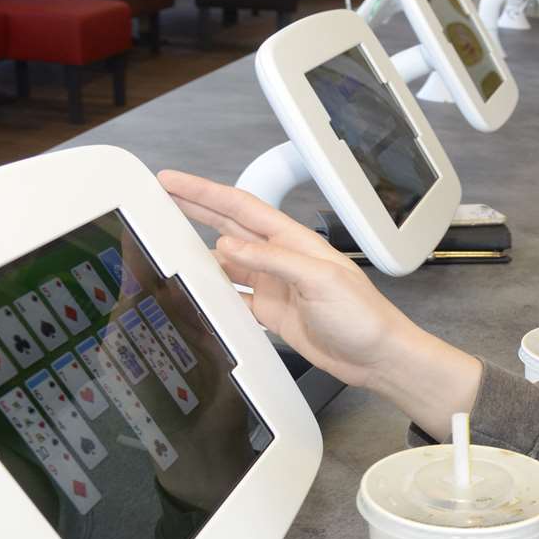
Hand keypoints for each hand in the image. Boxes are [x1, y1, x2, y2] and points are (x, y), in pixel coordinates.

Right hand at [158, 170, 482, 432]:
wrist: (377, 357)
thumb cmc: (364, 317)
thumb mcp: (320, 280)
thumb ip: (274, 261)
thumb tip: (230, 245)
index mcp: (294, 242)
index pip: (241, 208)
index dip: (205, 192)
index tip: (175, 181)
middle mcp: (282, 260)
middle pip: (229, 227)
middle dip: (194, 210)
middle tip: (160, 197)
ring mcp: (275, 286)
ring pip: (228, 263)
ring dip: (200, 254)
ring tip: (168, 245)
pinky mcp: (273, 313)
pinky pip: (235, 297)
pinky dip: (215, 293)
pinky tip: (197, 290)